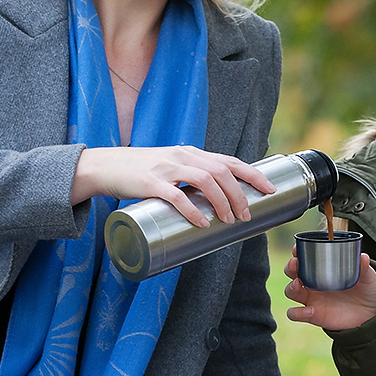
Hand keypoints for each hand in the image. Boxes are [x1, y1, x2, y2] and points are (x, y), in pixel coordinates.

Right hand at [73, 145, 274, 228]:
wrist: (105, 166)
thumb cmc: (141, 172)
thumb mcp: (171, 169)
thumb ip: (190, 180)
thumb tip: (216, 204)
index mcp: (191, 153)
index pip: (229, 161)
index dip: (252, 174)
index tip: (270, 189)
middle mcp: (182, 156)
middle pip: (221, 171)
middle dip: (240, 193)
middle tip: (247, 214)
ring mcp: (166, 168)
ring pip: (204, 181)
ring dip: (222, 201)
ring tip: (229, 220)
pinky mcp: (149, 182)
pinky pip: (175, 195)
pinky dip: (191, 209)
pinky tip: (201, 222)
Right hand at [284, 249, 375, 330]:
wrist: (375, 313)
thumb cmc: (369, 290)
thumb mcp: (369, 276)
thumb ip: (364, 267)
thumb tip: (362, 257)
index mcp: (324, 269)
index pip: (305, 257)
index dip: (298, 252)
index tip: (298, 248)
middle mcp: (314, 283)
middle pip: (292, 273)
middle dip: (290, 267)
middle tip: (296, 264)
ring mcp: (313, 299)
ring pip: (291, 291)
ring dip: (291, 288)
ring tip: (299, 284)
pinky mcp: (315, 316)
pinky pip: (297, 314)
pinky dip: (297, 313)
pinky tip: (309, 310)